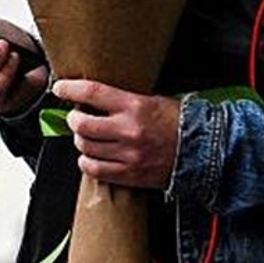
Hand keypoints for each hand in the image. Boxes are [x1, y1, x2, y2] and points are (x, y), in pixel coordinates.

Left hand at [52, 78, 179, 188]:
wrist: (203, 151)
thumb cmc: (178, 123)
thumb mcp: (153, 100)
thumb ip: (123, 100)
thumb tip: (92, 98)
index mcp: (136, 106)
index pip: (92, 93)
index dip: (70, 89)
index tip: (60, 88)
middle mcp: (129, 130)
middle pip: (81, 124)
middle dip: (73, 119)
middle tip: (76, 117)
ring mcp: (128, 155)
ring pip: (85, 147)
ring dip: (81, 140)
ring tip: (88, 136)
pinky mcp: (129, 174)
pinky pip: (94, 169)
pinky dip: (87, 162)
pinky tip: (92, 156)